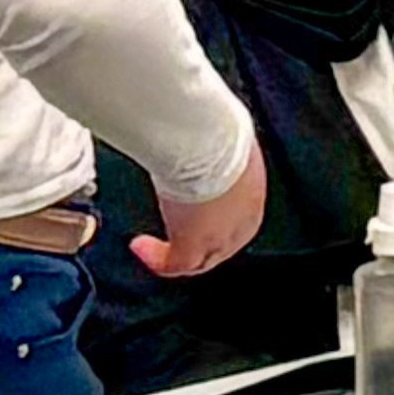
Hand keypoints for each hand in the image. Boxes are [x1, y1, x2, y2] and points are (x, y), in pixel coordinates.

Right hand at [133, 149, 264, 278]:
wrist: (208, 140)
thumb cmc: (215, 129)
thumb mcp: (220, 140)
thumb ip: (211, 151)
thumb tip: (198, 138)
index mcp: (252, 192)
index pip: (236, 219)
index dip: (211, 221)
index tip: (189, 214)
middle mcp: (243, 219)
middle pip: (220, 246)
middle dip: (193, 243)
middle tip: (168, 238)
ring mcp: (221, 236)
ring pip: (199, 259)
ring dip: (171, 255)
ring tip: (147, 245)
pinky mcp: (195, 245)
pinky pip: (175, 264)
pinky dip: (156, 259)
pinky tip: (140, 246)